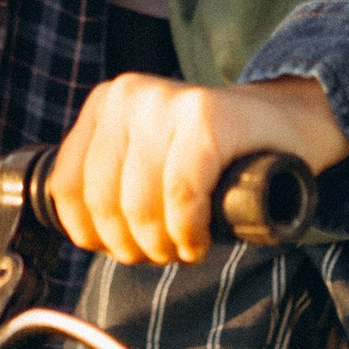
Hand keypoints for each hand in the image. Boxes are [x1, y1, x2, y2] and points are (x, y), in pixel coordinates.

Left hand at [45, 72, 348, 268]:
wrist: (282, 123)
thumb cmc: (210, 156)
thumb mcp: (144, 159)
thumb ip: (109, 182)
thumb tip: (81, 233)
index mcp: (104, 103)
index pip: (66, 187)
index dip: (90, 235)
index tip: (118, 249)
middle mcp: (129, 95)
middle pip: (104, 202)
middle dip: (132, 246)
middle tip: (161, 253)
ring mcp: (167, 101)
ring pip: (140, 204)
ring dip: (162, 246)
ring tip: (182, 248)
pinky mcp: (207, 118)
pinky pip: (181, 195)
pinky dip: (188, 231)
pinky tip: (199, 240)